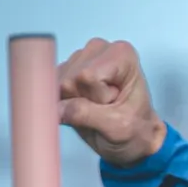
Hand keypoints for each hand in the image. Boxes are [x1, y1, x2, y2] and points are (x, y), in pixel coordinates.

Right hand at [57, 39, 166, 165]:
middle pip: (70, 79)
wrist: (134, 137)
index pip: (87, 76)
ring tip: (97, 107)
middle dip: (83, 100)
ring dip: (74, 102)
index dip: (96, 98)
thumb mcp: (117, 128)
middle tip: (105, 109)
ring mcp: (81, 57)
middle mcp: (100, 49)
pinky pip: (52, 87)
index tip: (114, 105)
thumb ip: (87, 115)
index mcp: (121, 55)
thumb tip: (58, 107)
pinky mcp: (67, 69)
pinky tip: (84, 104)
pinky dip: (65, 102)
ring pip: (58, 83)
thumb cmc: (135, 130)